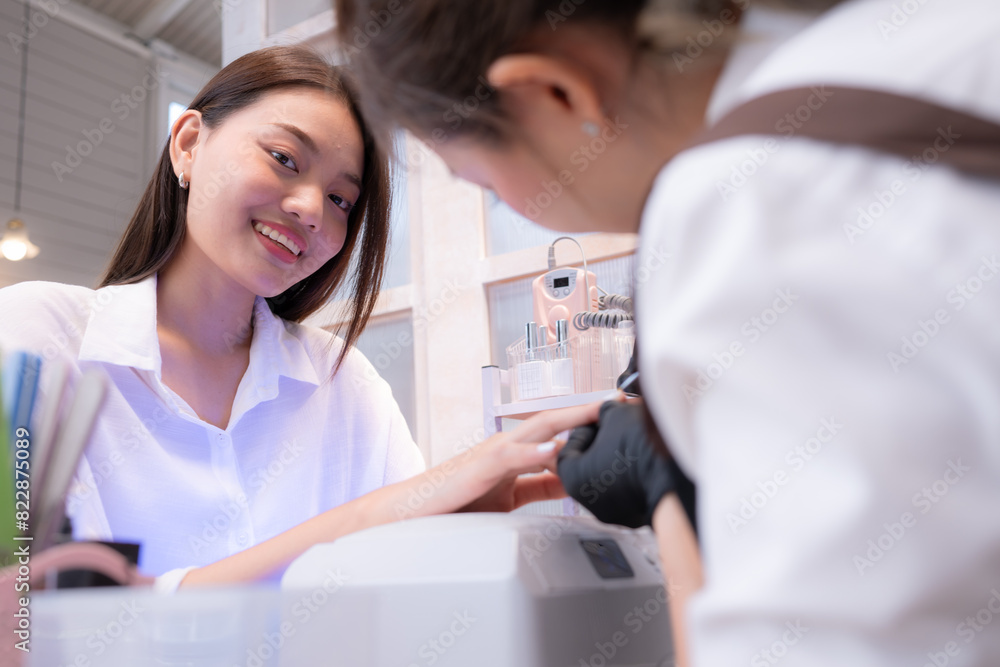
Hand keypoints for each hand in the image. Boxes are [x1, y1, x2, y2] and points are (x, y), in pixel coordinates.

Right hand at [400, 401, 603, 518]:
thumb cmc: (458, 501)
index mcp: (518, 451)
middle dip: (589, 411)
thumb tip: (572, 480)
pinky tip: (555, 449)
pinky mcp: (480, 468)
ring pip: (538, 428)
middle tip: (623, 403)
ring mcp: (494, 452)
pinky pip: (510, 457)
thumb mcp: (511, 495)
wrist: (414, 511)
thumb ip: (540, 485)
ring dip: (571, 420)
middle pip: (556, 419)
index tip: (621, 418)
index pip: (561, 432)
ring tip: (599, 413)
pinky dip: (533, 452)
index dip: (591, 424)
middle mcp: (509, 444)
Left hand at [557, 400, 680, 527]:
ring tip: (635, 441)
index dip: (588, 426)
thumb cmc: (643, 447)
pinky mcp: (634, 516)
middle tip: (618, 428)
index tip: (602, 419)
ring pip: (608, 477)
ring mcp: (612, 511)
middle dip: (602, 442)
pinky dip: (632, 473)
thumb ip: (604, 411)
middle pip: (587, 463)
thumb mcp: (617, 415)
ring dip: (618, 458)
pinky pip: (627, 489)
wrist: (678, 477)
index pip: (571, 445)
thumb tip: (609, 409)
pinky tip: (645, 458)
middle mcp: (587, 499)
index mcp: (572, 475)